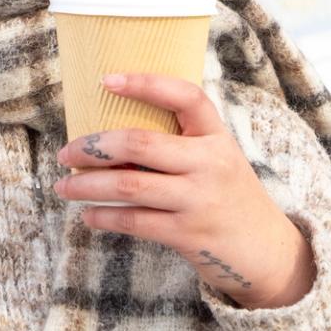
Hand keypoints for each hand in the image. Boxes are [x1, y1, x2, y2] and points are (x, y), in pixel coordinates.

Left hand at [52, 73, 316, 309]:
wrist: (266, 250)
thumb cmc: (229, 196)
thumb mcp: (218, 159)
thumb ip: (181, 143)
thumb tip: (114, 134)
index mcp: (218, 136)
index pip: (185, 96)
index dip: (146, 83)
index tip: (107, 79)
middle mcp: (210, 164)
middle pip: (141, 143)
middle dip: (94, 146)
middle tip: (66, 152)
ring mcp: (199, 200)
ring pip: (130, 185)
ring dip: (88, 185)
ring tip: (64, 186)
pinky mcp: (187, 234)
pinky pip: (135, 221)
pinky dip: (104, 217)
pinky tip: (88, 215)